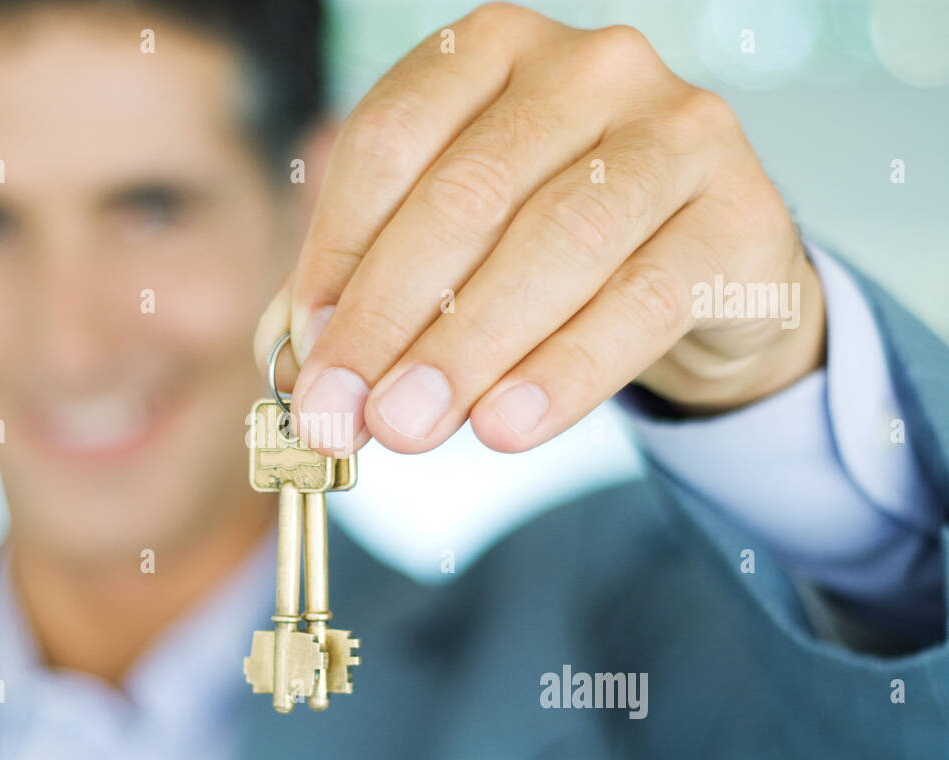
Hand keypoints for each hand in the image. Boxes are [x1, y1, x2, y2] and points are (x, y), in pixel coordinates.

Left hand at [254, 2, 824, 455]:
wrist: (701, 270)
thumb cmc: (549, 249)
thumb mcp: (452, 250)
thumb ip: (370, 291)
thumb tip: (296, 367)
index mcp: (492, 51)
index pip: (390, 141)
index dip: (336, 253)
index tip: (304, 351)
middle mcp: (588, 67)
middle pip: (466, 195)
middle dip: (389, 319)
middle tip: (341, 414)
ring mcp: (676, 130)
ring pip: (556, 242)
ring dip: (467, 349)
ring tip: (408, 429)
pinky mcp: (741, 213)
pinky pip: (643, 301)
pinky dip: (565, 371)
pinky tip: (506, 426)